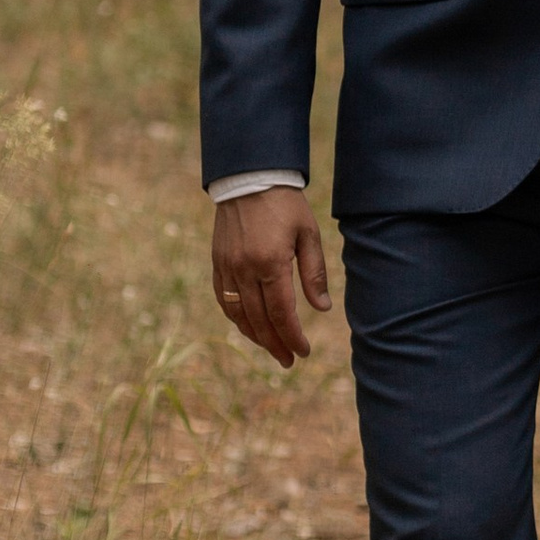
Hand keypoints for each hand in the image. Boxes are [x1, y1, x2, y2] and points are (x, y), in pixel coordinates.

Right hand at [210, 189, 330, 369]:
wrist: (250, 179)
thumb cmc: (286, 205)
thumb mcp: (309, 234)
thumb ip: (314, 273)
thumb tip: (322, 309)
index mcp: (270, 263)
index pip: (281, 314)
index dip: (293, 337)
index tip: (303, 353)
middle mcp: (244, 270)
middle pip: (259, 320)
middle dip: (275, 345)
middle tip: (289, 361)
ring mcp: (227, 268)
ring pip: (238, 315)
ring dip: (255, 336)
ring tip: (272, 349)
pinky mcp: (217, 263)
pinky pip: (223, 300)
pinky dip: (236, 318)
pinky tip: (249, 327)